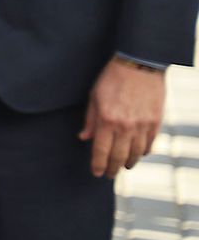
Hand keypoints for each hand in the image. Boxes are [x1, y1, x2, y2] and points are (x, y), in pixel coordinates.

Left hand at [79, 57, 166, 176]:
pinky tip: (139, 154)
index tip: (97, 172)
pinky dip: (144, 152)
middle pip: (119, 156)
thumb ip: (90, 120)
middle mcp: (125, 126)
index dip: (98, 164)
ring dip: (129, 162)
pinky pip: (149, 144)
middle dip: (113, 168)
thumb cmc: (112, 79)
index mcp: (107, 120)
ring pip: (136, 154)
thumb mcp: (94, 97)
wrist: (139, 66)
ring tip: (124, 165)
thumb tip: (84, 138)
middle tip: (109, 173)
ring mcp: (143, 126)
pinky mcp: (155, 122)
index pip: (101, 150)